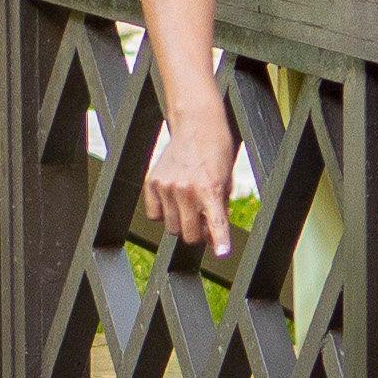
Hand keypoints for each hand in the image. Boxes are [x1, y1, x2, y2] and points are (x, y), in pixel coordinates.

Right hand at [139, 95, 238, 259]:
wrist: (196, 124)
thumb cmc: (217, 154)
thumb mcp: (225, 182)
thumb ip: (219, 211)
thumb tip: (211, 240)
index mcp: (210, 188)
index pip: (215, 222)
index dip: (220, 241)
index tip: (221, 253)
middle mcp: (186, 189)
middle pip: (189, 234)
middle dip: (198, 234)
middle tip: (204, 223)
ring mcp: (166, 186)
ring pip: (171, 227)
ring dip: (181, 223)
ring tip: (189, 207)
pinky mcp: (152, 183)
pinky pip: (155, 215)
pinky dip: (164, 213)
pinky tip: (173, 200)